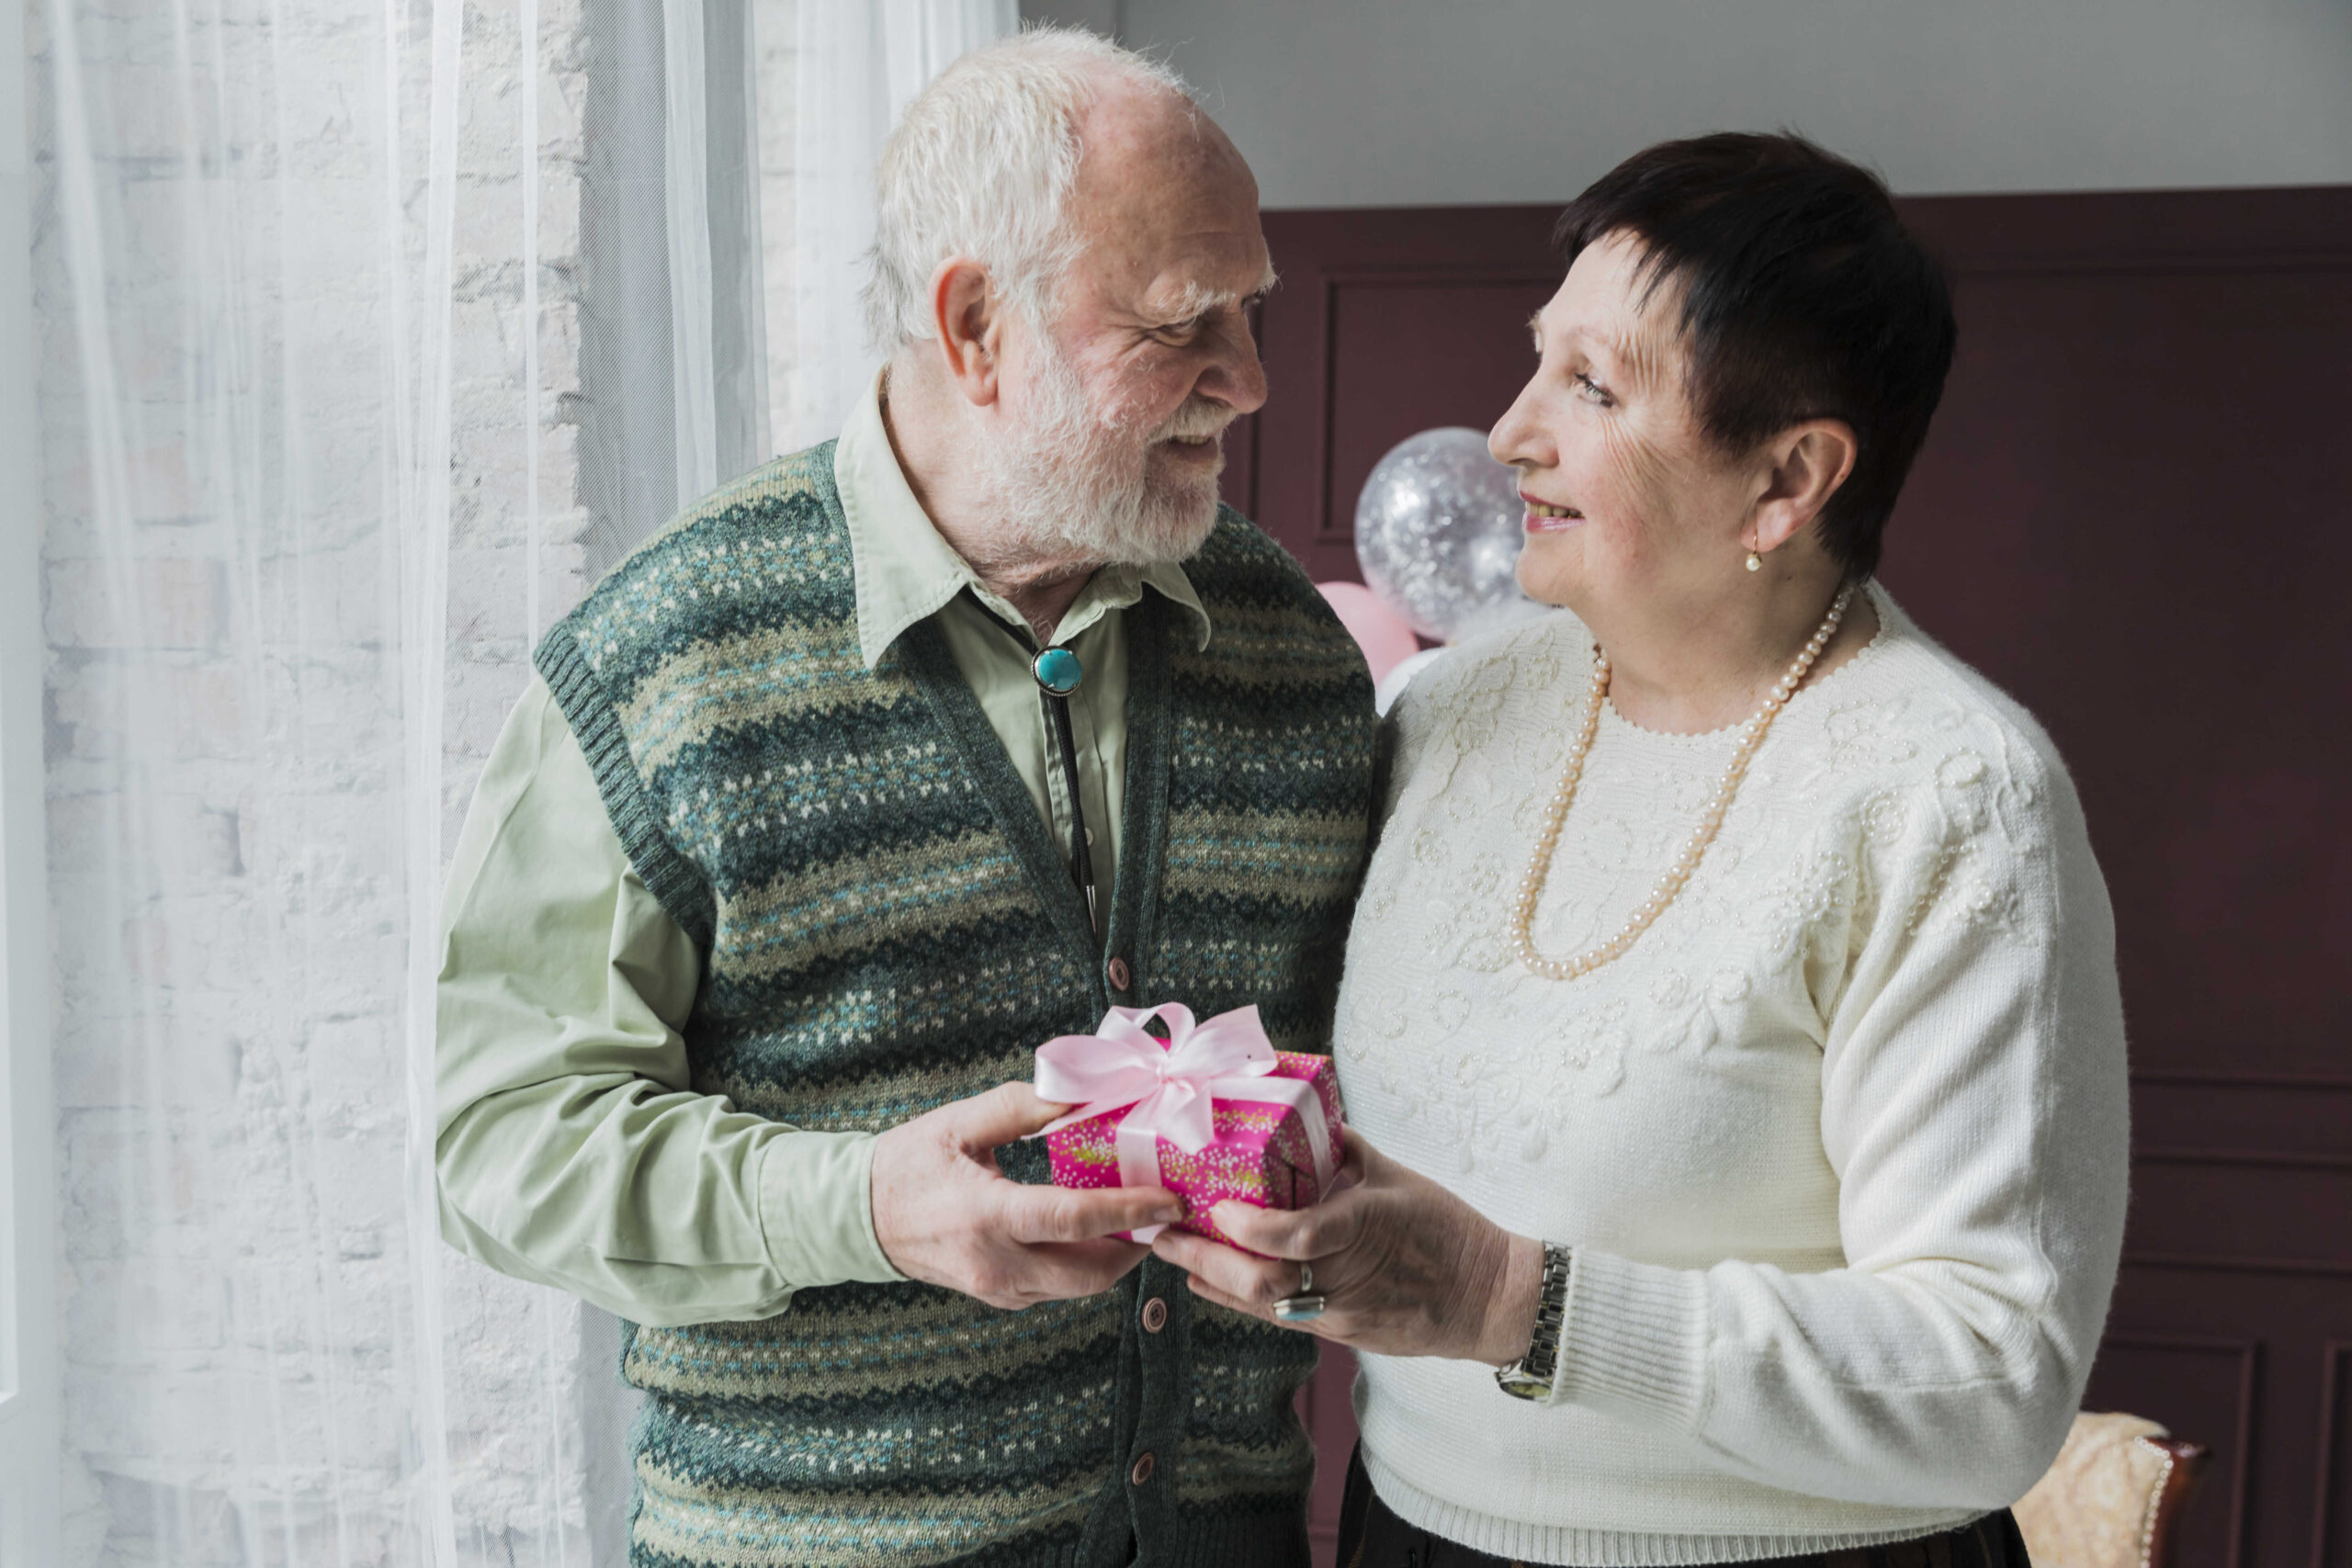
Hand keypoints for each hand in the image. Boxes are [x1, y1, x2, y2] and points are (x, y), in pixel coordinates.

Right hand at [871, 1081, 1181, 1309]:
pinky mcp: (998, 1299)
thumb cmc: (907, 1163)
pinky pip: (1057, 1288)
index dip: (1129, 1211)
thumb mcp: (958, 1123)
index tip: (1169, 1199)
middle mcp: (996, 1266)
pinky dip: (1086, 1265)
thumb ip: (1020, 1106)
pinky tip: (1098, 1232)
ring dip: (1116, 1258)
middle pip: (1091, 1272)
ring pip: (1079, 1288)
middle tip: (1164, 1211)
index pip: (1074, 1220)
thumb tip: (1081, 1093)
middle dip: (1137, 1246)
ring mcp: (997, 1291)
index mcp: (986, 1216)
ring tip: (1139, 1218)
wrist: (856, 1218)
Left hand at [1148, 1130, 1543, 1362]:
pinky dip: (1240, 1298)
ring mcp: (1340, 1314)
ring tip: (1172, 1253)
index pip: (1298, 1236)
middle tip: (1163, 1234)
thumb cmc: (1450, 1232)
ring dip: (1212, 1279)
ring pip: (1262, 1305)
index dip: (1250, 1227)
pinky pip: (1279, 1317)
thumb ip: (1351, 1153)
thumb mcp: (1402, 1179)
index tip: (1215, 1206)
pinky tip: (1209, 1283)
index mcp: (1365, 1228)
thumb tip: (1311, 1120)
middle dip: (1204, 1259)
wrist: (1486, 1300)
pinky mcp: (1338, 1334)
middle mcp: (1345, 1278)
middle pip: (1261, 1282)